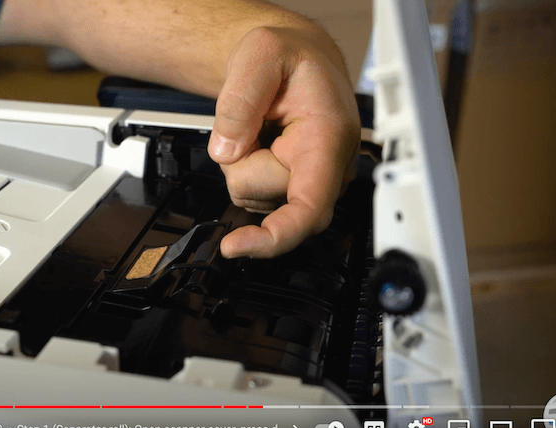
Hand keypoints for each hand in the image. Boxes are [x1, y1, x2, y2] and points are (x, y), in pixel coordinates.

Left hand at [208, 26, 360, 258]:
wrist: (298, 59)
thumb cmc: (290, 57)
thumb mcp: (259, 55)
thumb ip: (239, 102)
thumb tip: (227, 150)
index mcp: (328, 138)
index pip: (309, 207)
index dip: (274, 236)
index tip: (237, 245)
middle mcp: (329, 167)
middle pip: (265, 199)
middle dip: (243, 166)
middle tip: (252, 120)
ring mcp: (313, 181)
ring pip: (254, 197)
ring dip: (243, 165)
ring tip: (260, 126)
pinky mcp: (295, 188)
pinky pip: (252, 193)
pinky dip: (245, 168)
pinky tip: (262, 140)